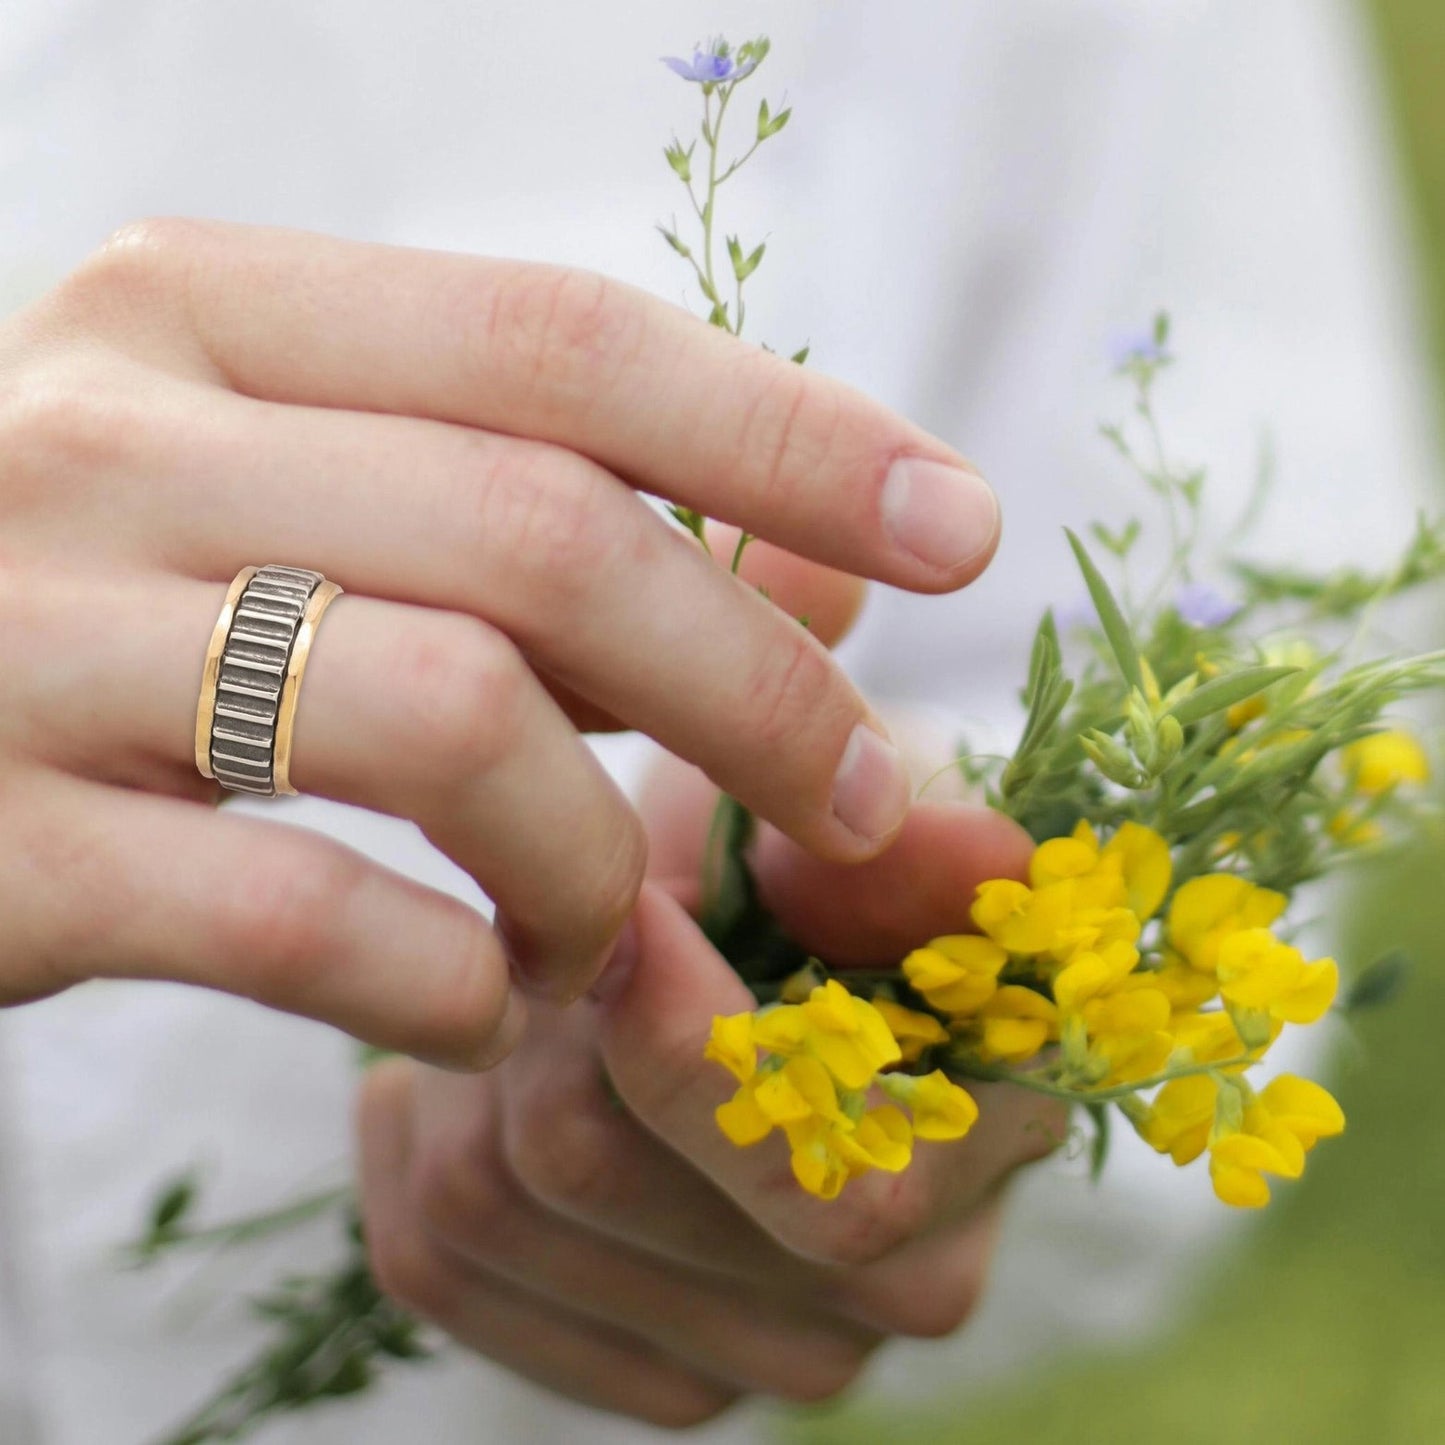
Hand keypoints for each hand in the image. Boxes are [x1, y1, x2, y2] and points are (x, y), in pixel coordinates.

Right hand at [0, 218, 999, 1062]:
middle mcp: (111, 438)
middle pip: (544, 536)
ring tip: (616, 930)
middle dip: (756, 682)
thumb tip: (828, 550)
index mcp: (205, 315)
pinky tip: (484, 1007)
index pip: (562, 342)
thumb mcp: (310, 487)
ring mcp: (29, 637)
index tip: (959, 527)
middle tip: (857, 795)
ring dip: (596, 858)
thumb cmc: (116, 598)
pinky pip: (306, 921)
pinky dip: (451, 984)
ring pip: (449, 719)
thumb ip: (549, 497)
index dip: (789, 434)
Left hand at [356, 767, 1064, 1426]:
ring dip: (466, 1062)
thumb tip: (988, 854)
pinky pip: (433, 1262)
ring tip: (515, 982)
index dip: (690, 1048)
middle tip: (560, 919)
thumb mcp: (858, 820)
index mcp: (977, 1151)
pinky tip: (460, 1073)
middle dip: (545, 1011)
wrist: (767, 944)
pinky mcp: (633, 1360)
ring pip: (484, 1209)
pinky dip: (414, 1143)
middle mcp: (885, 1288)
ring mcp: (757, 1350)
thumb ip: (909, 839)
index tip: (632, 912)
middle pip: (590, 1172)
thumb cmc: (815, 859)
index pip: (824, 1185)